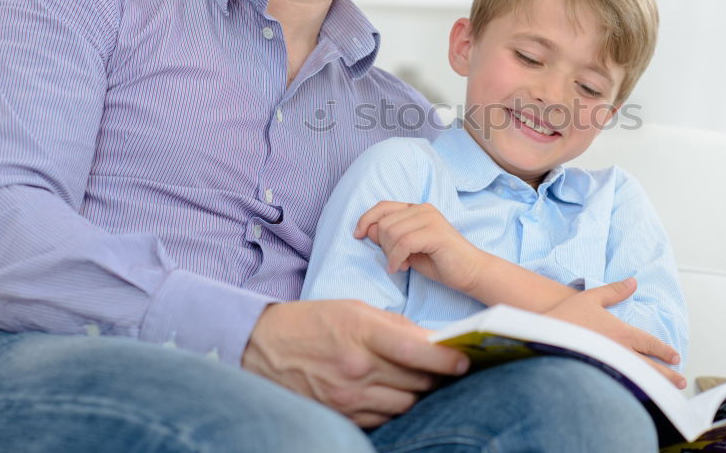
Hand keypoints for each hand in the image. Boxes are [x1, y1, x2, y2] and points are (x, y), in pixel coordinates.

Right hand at [242, 300, 469, 427]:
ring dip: (418, 392)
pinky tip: (393, 391)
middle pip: (417, 381)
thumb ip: (394, 325)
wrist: (261, 348)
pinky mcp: (342, 414)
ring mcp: (348, 395)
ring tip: (422, 379)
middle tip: (449, 368)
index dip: (446, 359)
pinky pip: (384, 416)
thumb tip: (430, 340)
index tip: (464, 360)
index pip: (416, 351)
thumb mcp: (354, 309)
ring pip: (405, 402)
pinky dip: (395, 405)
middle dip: (438, 375)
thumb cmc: (312, 322)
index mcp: (361, 332)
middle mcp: (357, 367)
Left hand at [355, 201, 487, 292]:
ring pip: (391, 233)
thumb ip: (391, 237)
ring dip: (390, 254)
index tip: (357, 235)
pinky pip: (403, 243)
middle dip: (383, 246)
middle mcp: (423, 209)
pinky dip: (396, 258)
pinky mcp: (435, 232)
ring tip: (400, 265)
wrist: (471, 272)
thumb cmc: (440, 262)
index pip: (382, 206)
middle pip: (384, 223)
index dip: (366, 219)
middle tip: (395, 262)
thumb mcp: (408, 249)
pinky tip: (401, 268)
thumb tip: (368, 230)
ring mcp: (430, 219)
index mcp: (417, 209)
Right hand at [545, 277, 687, 388]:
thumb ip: (614, 291)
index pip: (649, 343)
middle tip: (680, 381)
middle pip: (649, 366)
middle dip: (667, 374)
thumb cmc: (566, 316)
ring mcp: (608, 367)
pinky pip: (619, 386)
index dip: (664, 350)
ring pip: (638, 379)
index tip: (675, 356)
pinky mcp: (596, 377)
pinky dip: (632, 391)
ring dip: (653, 385)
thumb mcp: (591, 297)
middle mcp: (618, 352)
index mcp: (620, 333)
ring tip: (665, 393)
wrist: (543, 336)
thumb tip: (633, 282)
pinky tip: (636, 395)